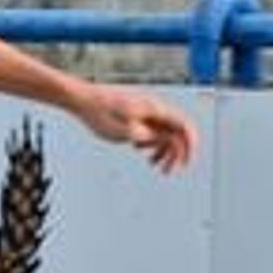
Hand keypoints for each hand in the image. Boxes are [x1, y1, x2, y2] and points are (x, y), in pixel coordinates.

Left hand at [72, 82, 197, 173]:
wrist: (83, 100)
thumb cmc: (101, 114)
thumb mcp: (127, 132)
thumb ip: (151, 138)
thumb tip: (172, 143)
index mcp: (156, 110)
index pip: (184, 127)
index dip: (189, 146)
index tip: (185, 164)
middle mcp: (155, 109)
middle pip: (175, 132)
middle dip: (174, 153)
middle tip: (166, 172)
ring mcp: (146, 112)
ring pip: (163, 132)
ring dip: (161, 149)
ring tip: (151, 164)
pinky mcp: (137, 115)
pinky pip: (150, 129)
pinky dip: (149, 141)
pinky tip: (137, 149)